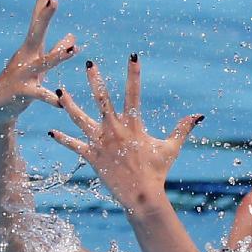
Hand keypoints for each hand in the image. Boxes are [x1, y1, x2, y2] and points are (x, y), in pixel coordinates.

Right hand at [0, 0, 78, 126]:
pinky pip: (40, 94)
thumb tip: (72, 36)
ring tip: (73, 51)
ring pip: (42, 63)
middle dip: (45, 17)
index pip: (37, 19)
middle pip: (35, 32)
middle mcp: (26, 57)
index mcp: (31, 48)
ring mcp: (23, 74)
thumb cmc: (21, 85)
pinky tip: (60, 100)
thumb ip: (55, 51)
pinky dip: (51, 98)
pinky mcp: (22, 93)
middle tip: (55, 1)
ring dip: (58, 57)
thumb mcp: (39, 66)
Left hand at [47, 56, 203, 212]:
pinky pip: (74, 146)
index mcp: (133, 125)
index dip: (134, 73)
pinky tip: (52, 131)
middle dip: (95, 80)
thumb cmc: (157, 173)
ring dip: (69, 104)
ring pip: (80, 119)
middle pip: (102, 99)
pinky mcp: (92, 157)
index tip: (133, 55)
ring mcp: (101, 143)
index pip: (134, 93)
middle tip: (89, 63)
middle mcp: (114, 130)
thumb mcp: (171, 149)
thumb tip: (199, 115)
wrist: (142, 197)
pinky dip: (63, 139)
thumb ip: (182, 129)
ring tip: (59, 91)